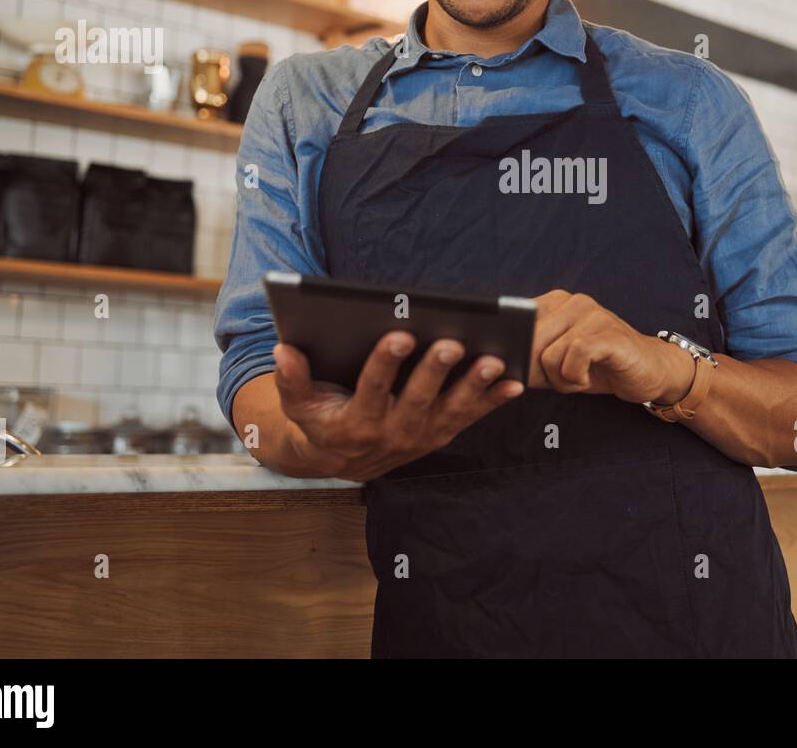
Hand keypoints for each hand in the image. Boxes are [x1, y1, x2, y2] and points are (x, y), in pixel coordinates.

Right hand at [273, 332, 523, 481]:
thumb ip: (291, 378)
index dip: (385, 363)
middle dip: (435, 371)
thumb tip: (283, 348)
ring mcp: (421, 437)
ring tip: (492, 362)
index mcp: (355, 423)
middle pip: (417, 400)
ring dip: (473, 387)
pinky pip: (471, 418)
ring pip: (450, 411)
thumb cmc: (320, 419)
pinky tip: (514, 382)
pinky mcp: (441, 434)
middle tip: (452, 343)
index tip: (399, 335)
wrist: (341, 461)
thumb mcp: (298, 404)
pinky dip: (493, 401)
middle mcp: (391, 434)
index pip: (372, 389)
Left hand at [528, 290, 696, 404]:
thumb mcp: (558, 362)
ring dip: (559, 379)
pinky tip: (588, 378)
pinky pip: (574, 357)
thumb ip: (530, 358)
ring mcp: (592, 314)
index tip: (515, 368)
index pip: (515, 323)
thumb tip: (499, 365)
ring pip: (547, 354)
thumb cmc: (598, 367)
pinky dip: (575, 378)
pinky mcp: (608, 334)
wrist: (649, 370)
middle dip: (537, 372)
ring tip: (579, 378)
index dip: (512, 349)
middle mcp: (573, 301)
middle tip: (562, 380)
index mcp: (556, 302)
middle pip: (528, 342)